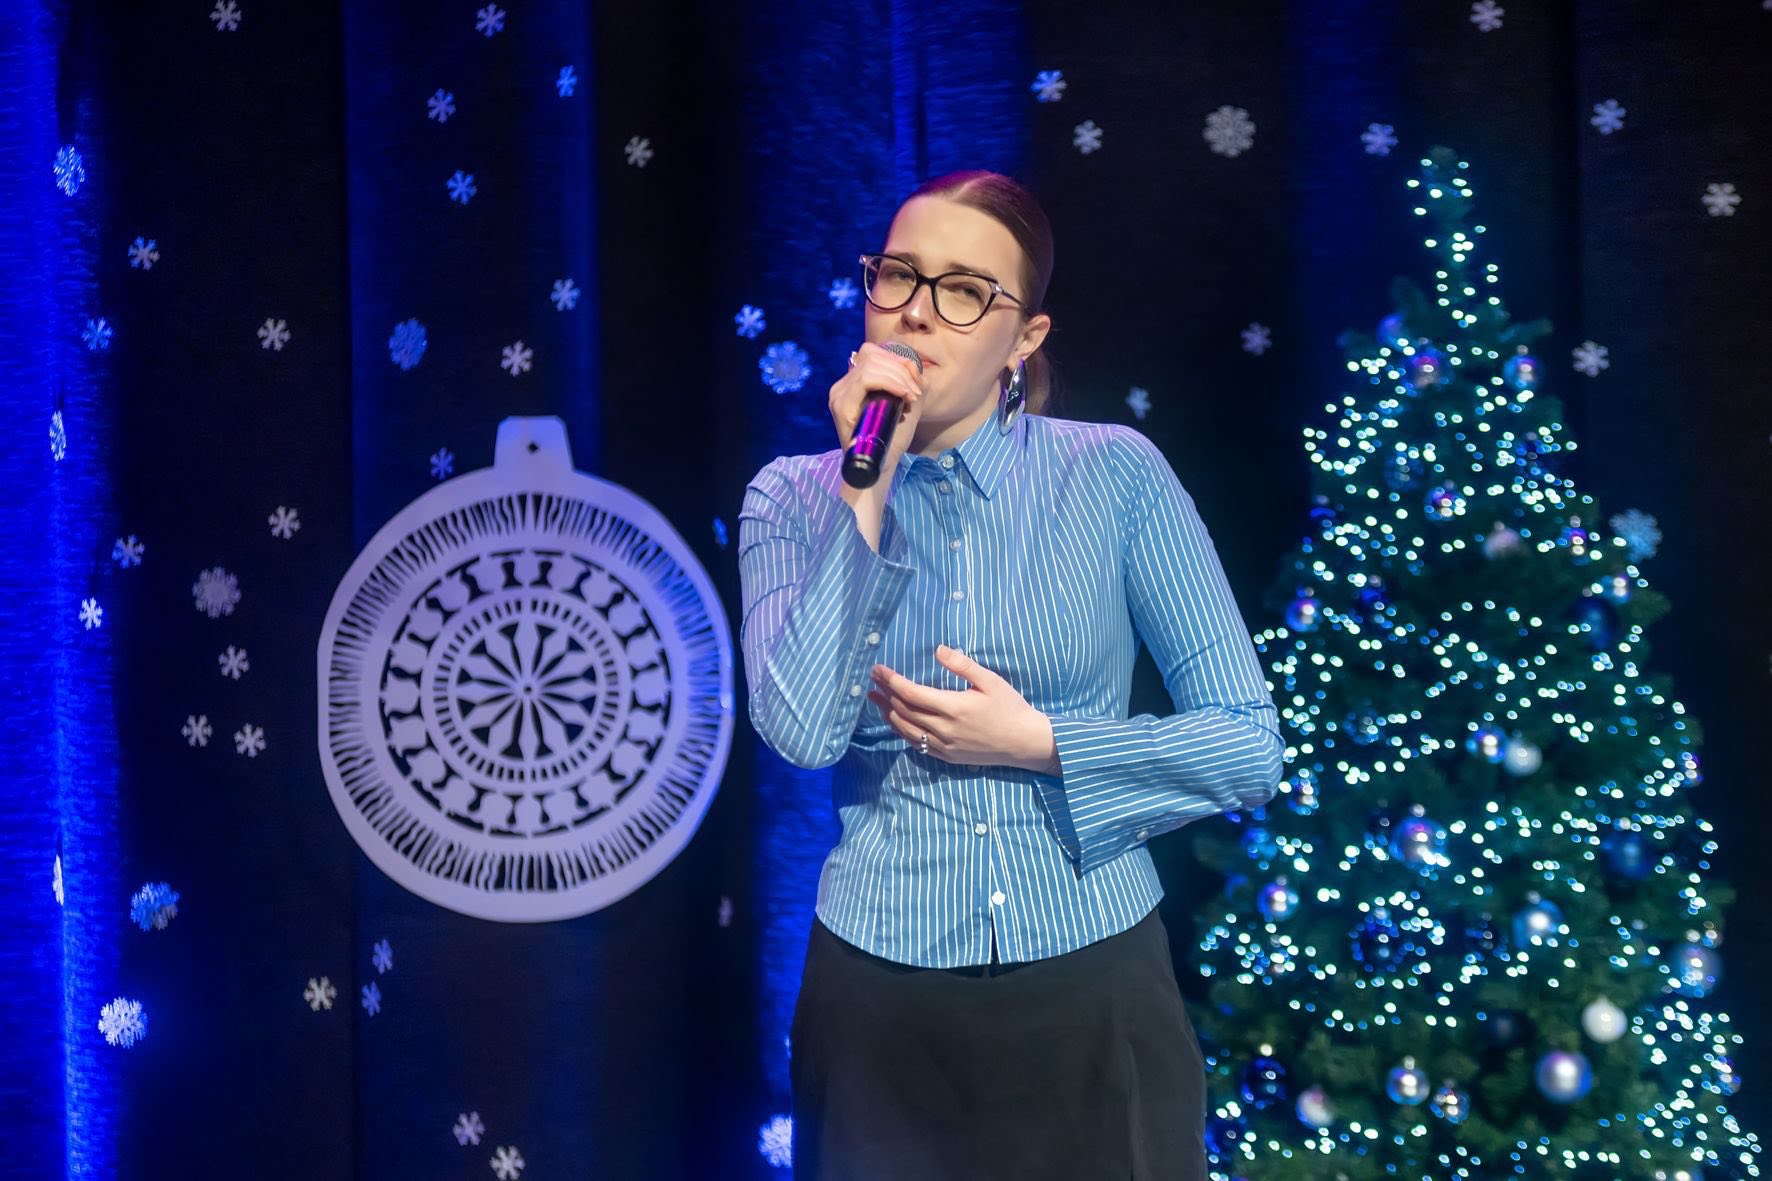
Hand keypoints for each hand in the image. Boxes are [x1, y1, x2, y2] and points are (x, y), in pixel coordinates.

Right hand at [829, 341, 926, 474]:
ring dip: (898, 376)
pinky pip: (865, 379)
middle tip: (915, 391)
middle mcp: (842, 386)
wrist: (879, 468)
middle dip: (900, 368)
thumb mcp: (906, 407)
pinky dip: (889, 383)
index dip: (896, 359)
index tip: (913, 380)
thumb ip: (911, 385)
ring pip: (870, 364)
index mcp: (854, 384)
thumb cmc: (892, 439)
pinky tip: (903, 395)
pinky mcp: (841, 406)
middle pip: (871, 355)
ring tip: (911, 396)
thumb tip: (917, 368)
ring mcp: (839, 395)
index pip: (872, 354)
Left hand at [867, 645, 1060, 773]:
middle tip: (872, 680)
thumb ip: (963, 665)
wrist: (1024, 743)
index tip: (878, 669)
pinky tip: (895, 721)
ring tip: (875, 700)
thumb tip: (938, 650)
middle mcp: (945, 729)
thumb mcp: (991, 680)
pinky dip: (901, 731)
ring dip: (887, 714)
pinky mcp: (947, 756)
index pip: (911, 694)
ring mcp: (944, 745)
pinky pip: (917, 745)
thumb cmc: (1010, 707)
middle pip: (904, 711)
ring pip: (906, 730)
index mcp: (954, 707)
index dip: (891, 681)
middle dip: (885, 694)